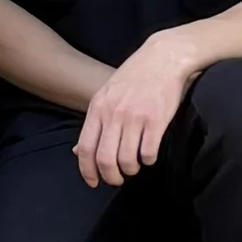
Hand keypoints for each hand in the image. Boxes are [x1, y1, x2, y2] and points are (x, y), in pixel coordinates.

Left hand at [75, 31, 195, 187]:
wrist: (163, 58)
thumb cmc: (134, 78)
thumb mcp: (106, 95)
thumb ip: (94, 123)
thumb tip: (77, 151)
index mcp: (98, 108)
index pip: (85, 148)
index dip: (87, 170)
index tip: (93, 182)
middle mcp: (113, 114)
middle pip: (105, 158)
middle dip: (110, 177)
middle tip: (117, 180)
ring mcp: (135, 117)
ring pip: (127, 160)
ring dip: (131, 169)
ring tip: (135, 166)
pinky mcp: (157, 120)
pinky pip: (149, 152)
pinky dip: (148, 160)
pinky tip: (149, 156)